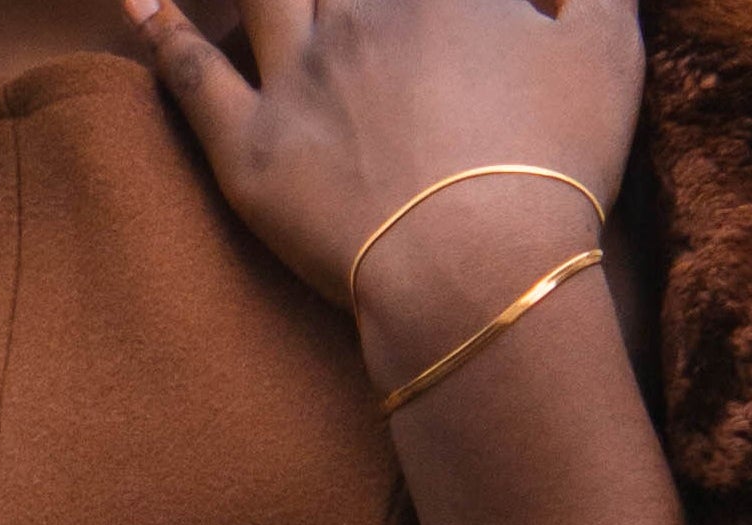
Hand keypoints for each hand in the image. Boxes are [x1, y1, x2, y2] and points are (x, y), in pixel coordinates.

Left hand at [122, 0, 633, 387]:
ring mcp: (299, 74)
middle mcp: (358, 5)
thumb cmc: (556, 167)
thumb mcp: (609, 51)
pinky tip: (142, 2)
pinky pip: (192, 77)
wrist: (480, 270)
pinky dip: (163, 32)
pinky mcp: (253, 151)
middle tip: (338, 9)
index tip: (426, 6)